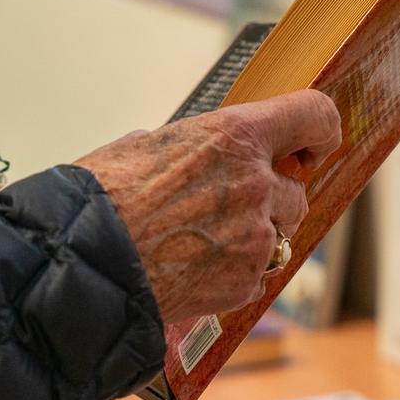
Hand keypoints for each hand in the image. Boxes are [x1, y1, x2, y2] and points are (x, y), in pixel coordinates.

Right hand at [76, 89, 341, 323]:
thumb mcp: (147, 146)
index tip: (313, 145)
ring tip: (202, 241)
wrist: (80, 265)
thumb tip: (202, 154)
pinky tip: (194, 268)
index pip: (314, 116)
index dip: (319, 131)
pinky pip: (256, 274)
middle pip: (296, 190)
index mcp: (235, 136)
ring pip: (279, 235)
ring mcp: (254, 238)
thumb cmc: (102, 199)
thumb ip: (195, 148)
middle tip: (228, 207)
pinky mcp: (244, 282)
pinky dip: (234, 274)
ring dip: (254, 237)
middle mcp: (256, 184)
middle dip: (271, 198)